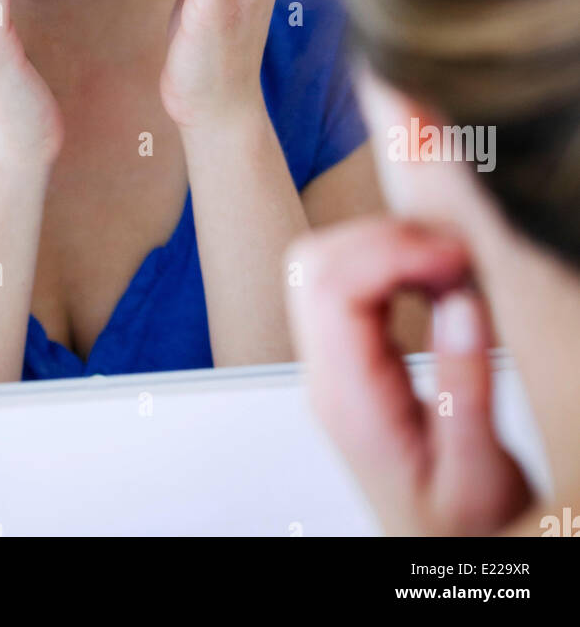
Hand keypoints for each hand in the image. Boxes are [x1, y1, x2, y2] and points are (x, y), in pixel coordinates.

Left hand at [284, 216, 533, 535]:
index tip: (453, 256)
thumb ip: (466, 393)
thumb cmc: (455, 531)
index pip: (328, 287)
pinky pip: (348, 280)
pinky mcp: (353, 354)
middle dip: (385, 236)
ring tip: (451, 266)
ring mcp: (333, 362)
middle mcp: (327, 375)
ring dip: (387, 243)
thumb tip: (460, 305)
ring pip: (324, 262)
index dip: (388, 249)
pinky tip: (436, 278)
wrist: (437, 555)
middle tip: (456, 256)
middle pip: (314, 262)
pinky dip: (392, 259)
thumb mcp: (477, 476)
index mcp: (346, 401)